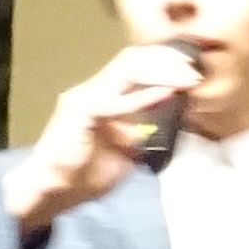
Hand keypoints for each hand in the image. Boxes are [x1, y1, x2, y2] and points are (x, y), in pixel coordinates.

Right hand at [0, 43, 201, 229]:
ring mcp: (85, 98)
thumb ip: (146, 132)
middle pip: (132, 59)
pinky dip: (143, 97)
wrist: (53, 190)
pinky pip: (115, 101)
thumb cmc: (86, 172)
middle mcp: (93, 90)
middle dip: (167, 60)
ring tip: (186, 79)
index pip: (135, 65)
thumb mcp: (128, 150)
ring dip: (161, 71)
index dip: (164, 61)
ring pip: (126, 69)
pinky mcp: (80, 112)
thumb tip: (175, 122)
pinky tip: (166, 94)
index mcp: (104, 96)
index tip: (192, 69)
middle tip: (194, 71)